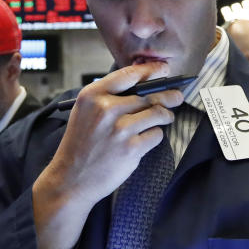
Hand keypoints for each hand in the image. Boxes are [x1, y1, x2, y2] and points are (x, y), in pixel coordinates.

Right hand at [32, 63, 182, 248]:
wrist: (71, 179)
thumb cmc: (80, 145)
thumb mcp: (84, 112)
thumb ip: (108, 97)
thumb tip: (141, 84)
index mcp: (92, 96)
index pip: (129, 75)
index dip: (151, 70)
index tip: (164, 69)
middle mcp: (106, 108)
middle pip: (150, 95)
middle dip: (168, 95)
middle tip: (177, 96)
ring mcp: (120, 129)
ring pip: (157, 113)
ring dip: (166, 115)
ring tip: (166, 118)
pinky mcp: (131, 149)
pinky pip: (156, 135)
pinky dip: (155, 136)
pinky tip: (147, 139)